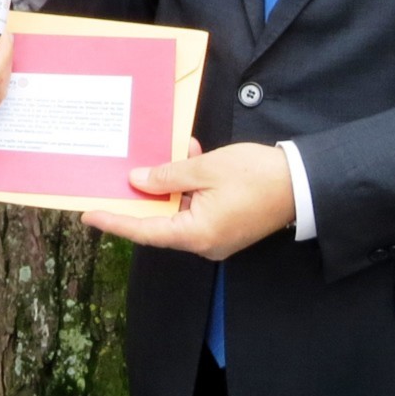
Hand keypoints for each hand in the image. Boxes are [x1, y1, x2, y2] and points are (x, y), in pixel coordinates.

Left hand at [82, 142, 295, 260]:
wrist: (305, 183)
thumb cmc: (257, 176)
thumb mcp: (206, 169)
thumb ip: (168, 175)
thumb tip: (138, 181)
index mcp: (197, 234)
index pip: (145, 232)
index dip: (116, 222)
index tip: (90, 216)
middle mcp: (204, 242)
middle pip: (161, 221)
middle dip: (147, 193)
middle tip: (122, 174)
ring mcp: (217, 236)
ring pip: (180, 210)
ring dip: (173, 182)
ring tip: (175, 152)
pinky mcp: (227, 226)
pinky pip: (198, 207)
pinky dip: (191, 185)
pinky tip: (191, 156)